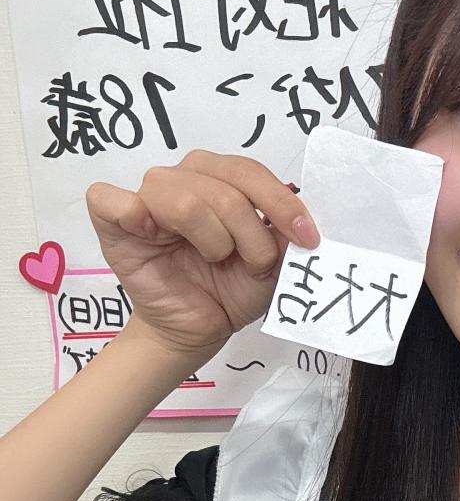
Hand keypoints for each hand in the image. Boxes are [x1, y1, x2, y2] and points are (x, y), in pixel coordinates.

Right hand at [86, 149, 318, 356]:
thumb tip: (299, 217)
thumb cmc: (229, 289)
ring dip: (214, 242)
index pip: (250, 172)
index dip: (282, 204)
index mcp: (220, 177)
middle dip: (251, 236)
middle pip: (226, 191)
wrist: (199, 327)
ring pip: (187, 203)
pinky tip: (156, 238)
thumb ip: (283, 232)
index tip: (307, 237)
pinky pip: (115, 200)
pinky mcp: (112, 219)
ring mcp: (147, 195)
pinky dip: (139, 217)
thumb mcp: (272, 262)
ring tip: (214, 260)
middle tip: (255, 264)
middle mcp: (183, 177)